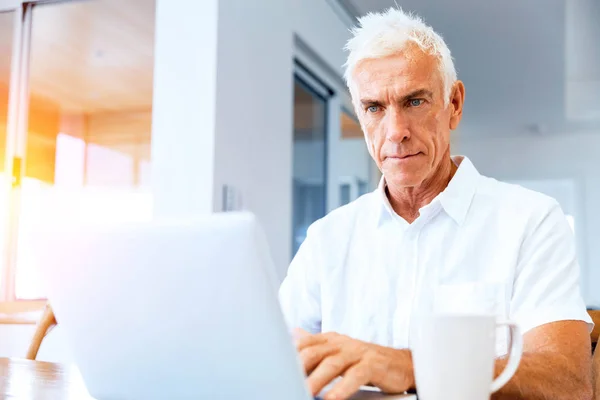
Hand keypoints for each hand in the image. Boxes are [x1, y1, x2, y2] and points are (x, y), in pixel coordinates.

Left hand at [294, 329, 413, 399]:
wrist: (400, 363)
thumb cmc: (364, 359)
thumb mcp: (337, 350)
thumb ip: (315, 345)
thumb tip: (292, 334)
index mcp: (329, 339)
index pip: (304, 344)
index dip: (288, 355)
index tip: (274, 368)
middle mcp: (341, 343)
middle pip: (314, 352)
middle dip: (298, 368)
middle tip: (284, 381)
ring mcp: (357, 352)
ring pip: (332, 364)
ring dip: (316, 380)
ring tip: (304, 392)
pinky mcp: (372, 364)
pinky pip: (356, 376)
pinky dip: (343, 388)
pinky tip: (332, 398)